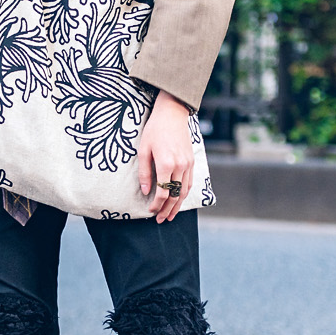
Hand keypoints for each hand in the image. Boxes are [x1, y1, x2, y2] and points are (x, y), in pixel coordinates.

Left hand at [137, 92, 194, 223]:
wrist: (172, 114)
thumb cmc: (154, 130)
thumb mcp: (143, 150)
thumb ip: (144, 172)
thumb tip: (145, 191)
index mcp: (166, 164)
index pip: (163, 192)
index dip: (156, 204)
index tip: (150, 211)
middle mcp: (180, 166)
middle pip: (175, 195)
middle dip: (167, 210)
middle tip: (160, 220)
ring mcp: (188, 164)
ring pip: (184, 191)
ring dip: (178, 205)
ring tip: (170, 216)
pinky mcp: (192, 161)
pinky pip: (190, 182)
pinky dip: (185, 194)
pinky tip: (179, 200)